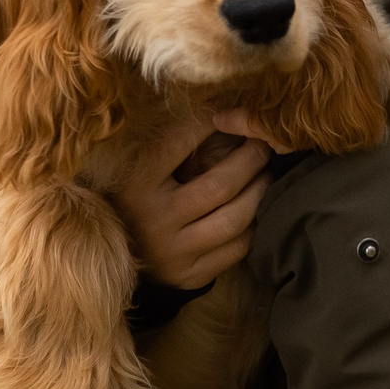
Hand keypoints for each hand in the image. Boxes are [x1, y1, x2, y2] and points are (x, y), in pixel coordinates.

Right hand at [110, 114, 271, 290]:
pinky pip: (236, 248)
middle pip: (220, 186)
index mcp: (137, 186)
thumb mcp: (138, 174)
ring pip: (234, 220)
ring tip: (267, 175)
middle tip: (264, 144)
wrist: (122, 259)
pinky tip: (256, 209)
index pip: (177, 146)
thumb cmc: (136, 204)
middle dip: (251, 160)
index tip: (226, 113)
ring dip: (259, 192)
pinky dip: (253, 226)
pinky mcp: (192, 275)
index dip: (206, 125)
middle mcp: (155, 220)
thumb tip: (216, 113)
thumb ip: (168, 150)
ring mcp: (175, 252)